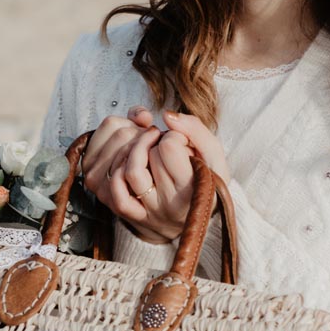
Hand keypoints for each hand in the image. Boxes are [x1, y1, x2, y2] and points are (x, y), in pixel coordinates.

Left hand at [84, 107, 226, 244]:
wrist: (199, 214)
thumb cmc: (207, 179)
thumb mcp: (213, 154)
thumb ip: (195, 129)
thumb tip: (167, 115)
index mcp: (194, 190)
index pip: (168, 147)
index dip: (173, 136)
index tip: (182, 142)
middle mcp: (169, 204)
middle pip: (149, 156)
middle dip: (155, 142)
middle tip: (167, 146)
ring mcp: (149, 211)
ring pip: (129, 171)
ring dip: (135, 151)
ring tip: (148, 150)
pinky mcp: (133, 215)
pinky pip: (117, 193)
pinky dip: (118, 173)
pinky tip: (129, 164)